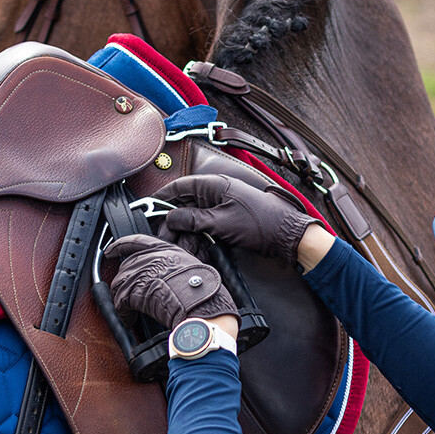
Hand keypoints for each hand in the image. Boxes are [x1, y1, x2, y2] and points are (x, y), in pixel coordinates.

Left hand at [105, 234, 237, 329]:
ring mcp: (141, 272)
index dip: (119, 245)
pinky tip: (130, 319)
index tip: (110, 250)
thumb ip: (174, 267)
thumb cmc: (202, 288)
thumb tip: (171, 279)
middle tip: (127, 295)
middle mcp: (150, 257)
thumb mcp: (191, 267)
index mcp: (164, 249)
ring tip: (130, 311)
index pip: (135, 241)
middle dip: (125, 282)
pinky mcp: (134, 290)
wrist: (200, 302)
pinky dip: (123, 313)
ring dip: (122, 299)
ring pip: (120, 284)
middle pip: (126, 266)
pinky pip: (120, 302)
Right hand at [155, 174, 318, 265]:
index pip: (179, 186)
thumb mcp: (221, 223)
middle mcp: (216, 192)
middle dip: (172, 223)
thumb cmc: (260, 223)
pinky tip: (194, 249)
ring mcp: (222, 206)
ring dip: (185, 233)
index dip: (161, 198)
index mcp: (214, 185)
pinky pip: (206, 226)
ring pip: (194, 218)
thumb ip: (192, 219)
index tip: (147, 208)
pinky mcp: (228, 219)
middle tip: (164, 239)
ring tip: (179, 247)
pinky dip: (198, 236)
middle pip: (184, 204)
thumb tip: (170, 217)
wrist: (287, 235)